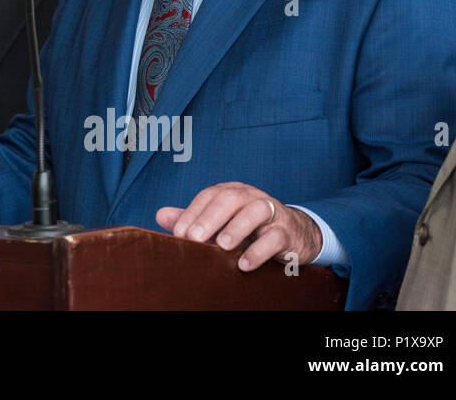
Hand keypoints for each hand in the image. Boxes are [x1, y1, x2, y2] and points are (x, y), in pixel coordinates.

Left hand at [156, 181, 321, 270]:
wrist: (294, 234)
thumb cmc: (249, 227)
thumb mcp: (220, 222)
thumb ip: (193, 219)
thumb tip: (161, 216)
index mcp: (231, 192)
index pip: (208, 196)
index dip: (192, 213)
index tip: (179, 234)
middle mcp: (251, 196)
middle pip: (229, 199)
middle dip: (209, 218)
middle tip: (194, 238)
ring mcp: (272, 212)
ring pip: (256, 211)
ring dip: (237, 228)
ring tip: (222, 246)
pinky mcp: (287, 232)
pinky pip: (274, 237)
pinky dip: (259, 250)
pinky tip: (244, 264)